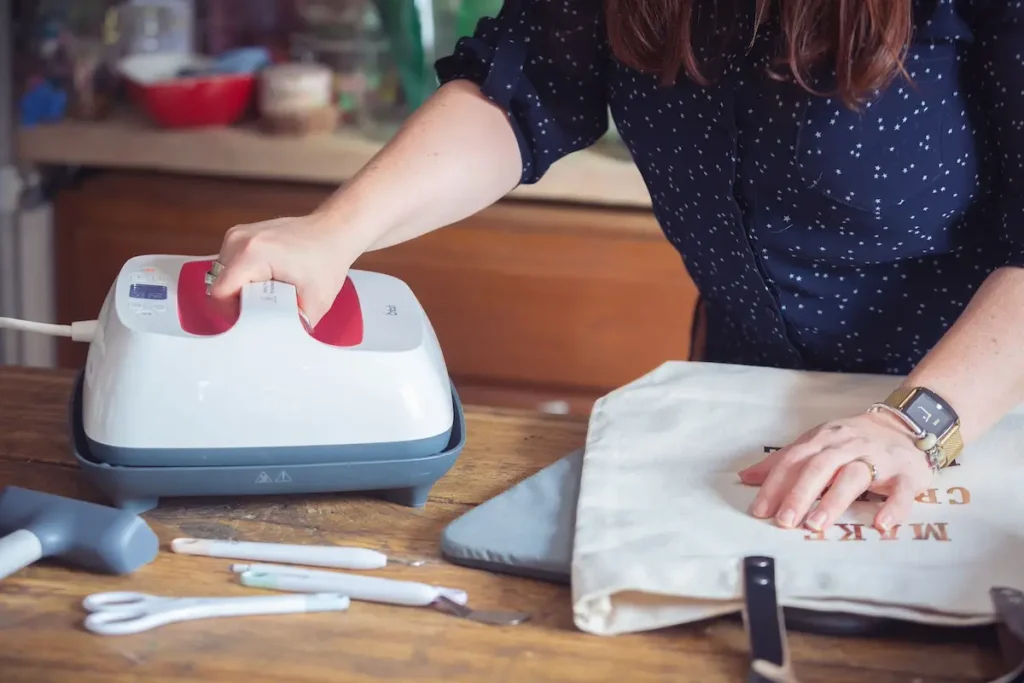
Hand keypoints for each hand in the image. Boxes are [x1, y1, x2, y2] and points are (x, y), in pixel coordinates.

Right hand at [210, 214, 354, 325]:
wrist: (334, 232)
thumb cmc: (328, 260)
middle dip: (238, 304)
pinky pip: (230, 266)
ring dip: (240, 291)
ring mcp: (237, 235)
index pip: (220, 293)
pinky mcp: (240, 236)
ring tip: (267, 296)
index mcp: (252, 253)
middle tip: (264, 312)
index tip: (252, 322)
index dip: (232, 314)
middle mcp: (238, 240)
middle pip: (219, 285)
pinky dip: (243, 279)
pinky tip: (266, 283)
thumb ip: (293, 326)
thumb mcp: (316, 302)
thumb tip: (276, 344)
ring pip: (222, 276)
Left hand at [737, 411, 933, 532]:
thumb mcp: (816, 443)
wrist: (906, 424)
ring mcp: (879, 458)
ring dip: (833, 501)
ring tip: (816, 525)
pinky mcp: (907, 473)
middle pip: (819, 467)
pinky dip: (894, 507)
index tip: (760, 510)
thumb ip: (784, 461)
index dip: (775, 484)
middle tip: (784, 521)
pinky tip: (882, 524)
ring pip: (854, 477)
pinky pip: (902, 491)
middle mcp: (848, 446)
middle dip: (799, 494)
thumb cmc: (853, 439)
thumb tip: (746, 477)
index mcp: (823, 439)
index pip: (794, 460)